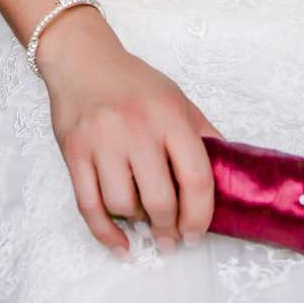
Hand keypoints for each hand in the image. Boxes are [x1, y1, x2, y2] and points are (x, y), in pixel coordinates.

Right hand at [36, 8, 217, 254]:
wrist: (82, 58)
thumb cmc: (132, 82)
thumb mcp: (177, 99)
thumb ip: (202, 135)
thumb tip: (229, 172)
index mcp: (169, 116)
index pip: (195, 178)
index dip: (200, 215)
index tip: (197, 233)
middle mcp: (136, 129)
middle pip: (159, 200)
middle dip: (169, 229)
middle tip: (172, 239)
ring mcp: (102, 141)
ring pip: (123, 205)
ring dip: (137, 222)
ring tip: (143, 220)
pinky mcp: (74, 152)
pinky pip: (89, 206)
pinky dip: (105, 233)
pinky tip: (120, 244)